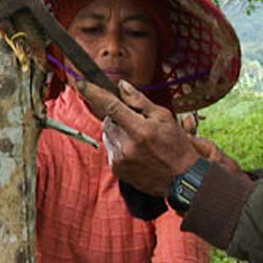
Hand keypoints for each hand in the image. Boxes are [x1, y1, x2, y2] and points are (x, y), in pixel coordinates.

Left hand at [77, 80, 201, 195]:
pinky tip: (136, 150)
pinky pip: (110, 149)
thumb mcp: (164, 117)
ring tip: (138, 139)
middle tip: (137, 122)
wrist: (181, 178)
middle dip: (118, 117)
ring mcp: (119, 159)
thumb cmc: (176, 146)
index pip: (111, 106)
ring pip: (108, 134)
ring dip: (118, 132)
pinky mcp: (117, 169)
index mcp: (140, 130)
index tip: (81, 83)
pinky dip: (119, 145)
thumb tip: (122, 86)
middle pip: (108, 121)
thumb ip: (140, 101)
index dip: (94, 93)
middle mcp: (126, 146)